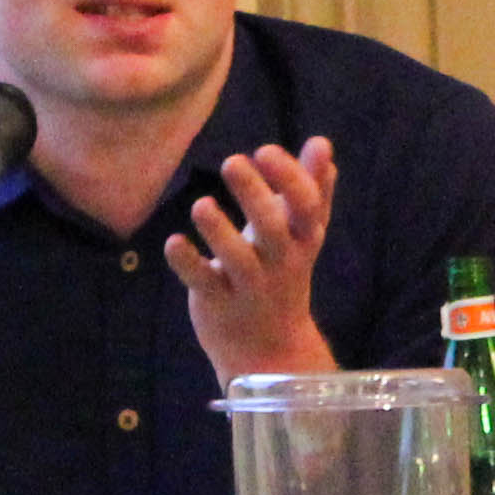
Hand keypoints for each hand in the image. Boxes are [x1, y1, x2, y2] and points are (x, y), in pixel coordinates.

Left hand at [166, 136, 336, 382]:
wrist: (271, 352)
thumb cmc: (283, 274)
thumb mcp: (302, 234)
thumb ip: (310, 188)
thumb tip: (321, 142)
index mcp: (302, 240)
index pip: (305, 207)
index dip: (289, 178)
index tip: (264, 150)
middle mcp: (280, 264)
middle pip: (273, 229)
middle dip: (254, 194)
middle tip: (232, 162)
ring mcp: (249, 287)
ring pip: (237, 259)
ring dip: (218, 230)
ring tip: (201, 205)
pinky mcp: (218, 304)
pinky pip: (203, 283)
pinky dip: (187, 263)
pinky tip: (172, 242)